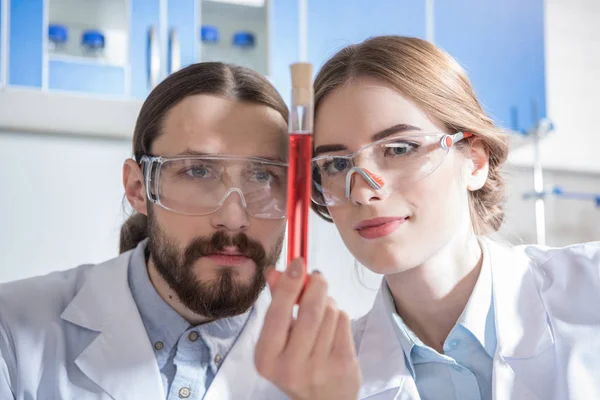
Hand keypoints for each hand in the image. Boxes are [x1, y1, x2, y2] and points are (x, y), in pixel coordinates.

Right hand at [255, 258, 361, 399]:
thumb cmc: (297, 363)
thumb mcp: (278, 339)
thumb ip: (277, 304)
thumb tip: (275, 271)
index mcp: (267, 358)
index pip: (278, 313)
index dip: (289, 284)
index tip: (297, 263)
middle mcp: (291, 366)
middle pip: (310, 310)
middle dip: (316, 286)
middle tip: (317, 277)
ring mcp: (320, 367)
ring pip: (330, 313)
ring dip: (328, 302)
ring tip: (323, 310)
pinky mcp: (344, 364)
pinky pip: (343, 322)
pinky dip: (339, 315)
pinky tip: (333, 325)